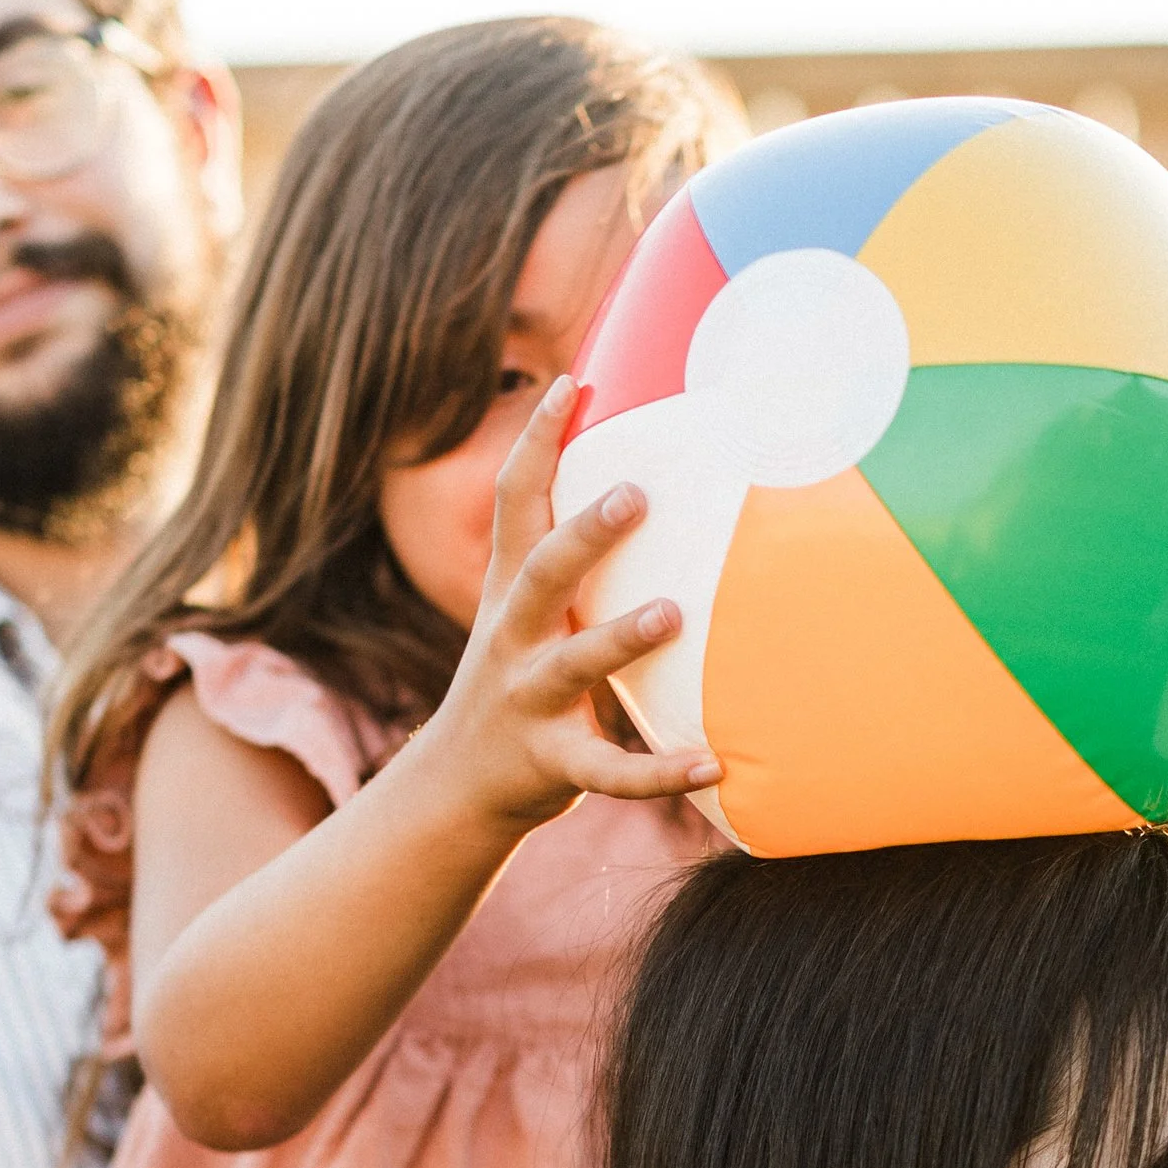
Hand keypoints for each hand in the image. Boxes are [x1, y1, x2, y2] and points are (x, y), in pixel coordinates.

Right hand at [412, 378, 720, 840]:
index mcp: (511, 590)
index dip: (539, 439)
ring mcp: (530, 698)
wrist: (457, 785)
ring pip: (576, 663)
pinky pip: (610, 770)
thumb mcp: (525, 613)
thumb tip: (637, 486)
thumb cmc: (516, 681)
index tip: (572, 383)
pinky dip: (659, 772)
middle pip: (544, 570)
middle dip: (586, 533)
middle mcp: (514, 636)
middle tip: (635, 492)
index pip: (516, 499)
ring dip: (622, 637)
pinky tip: (711, 765)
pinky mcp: (553, 763)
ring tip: (672, 612)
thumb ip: (568, 562)